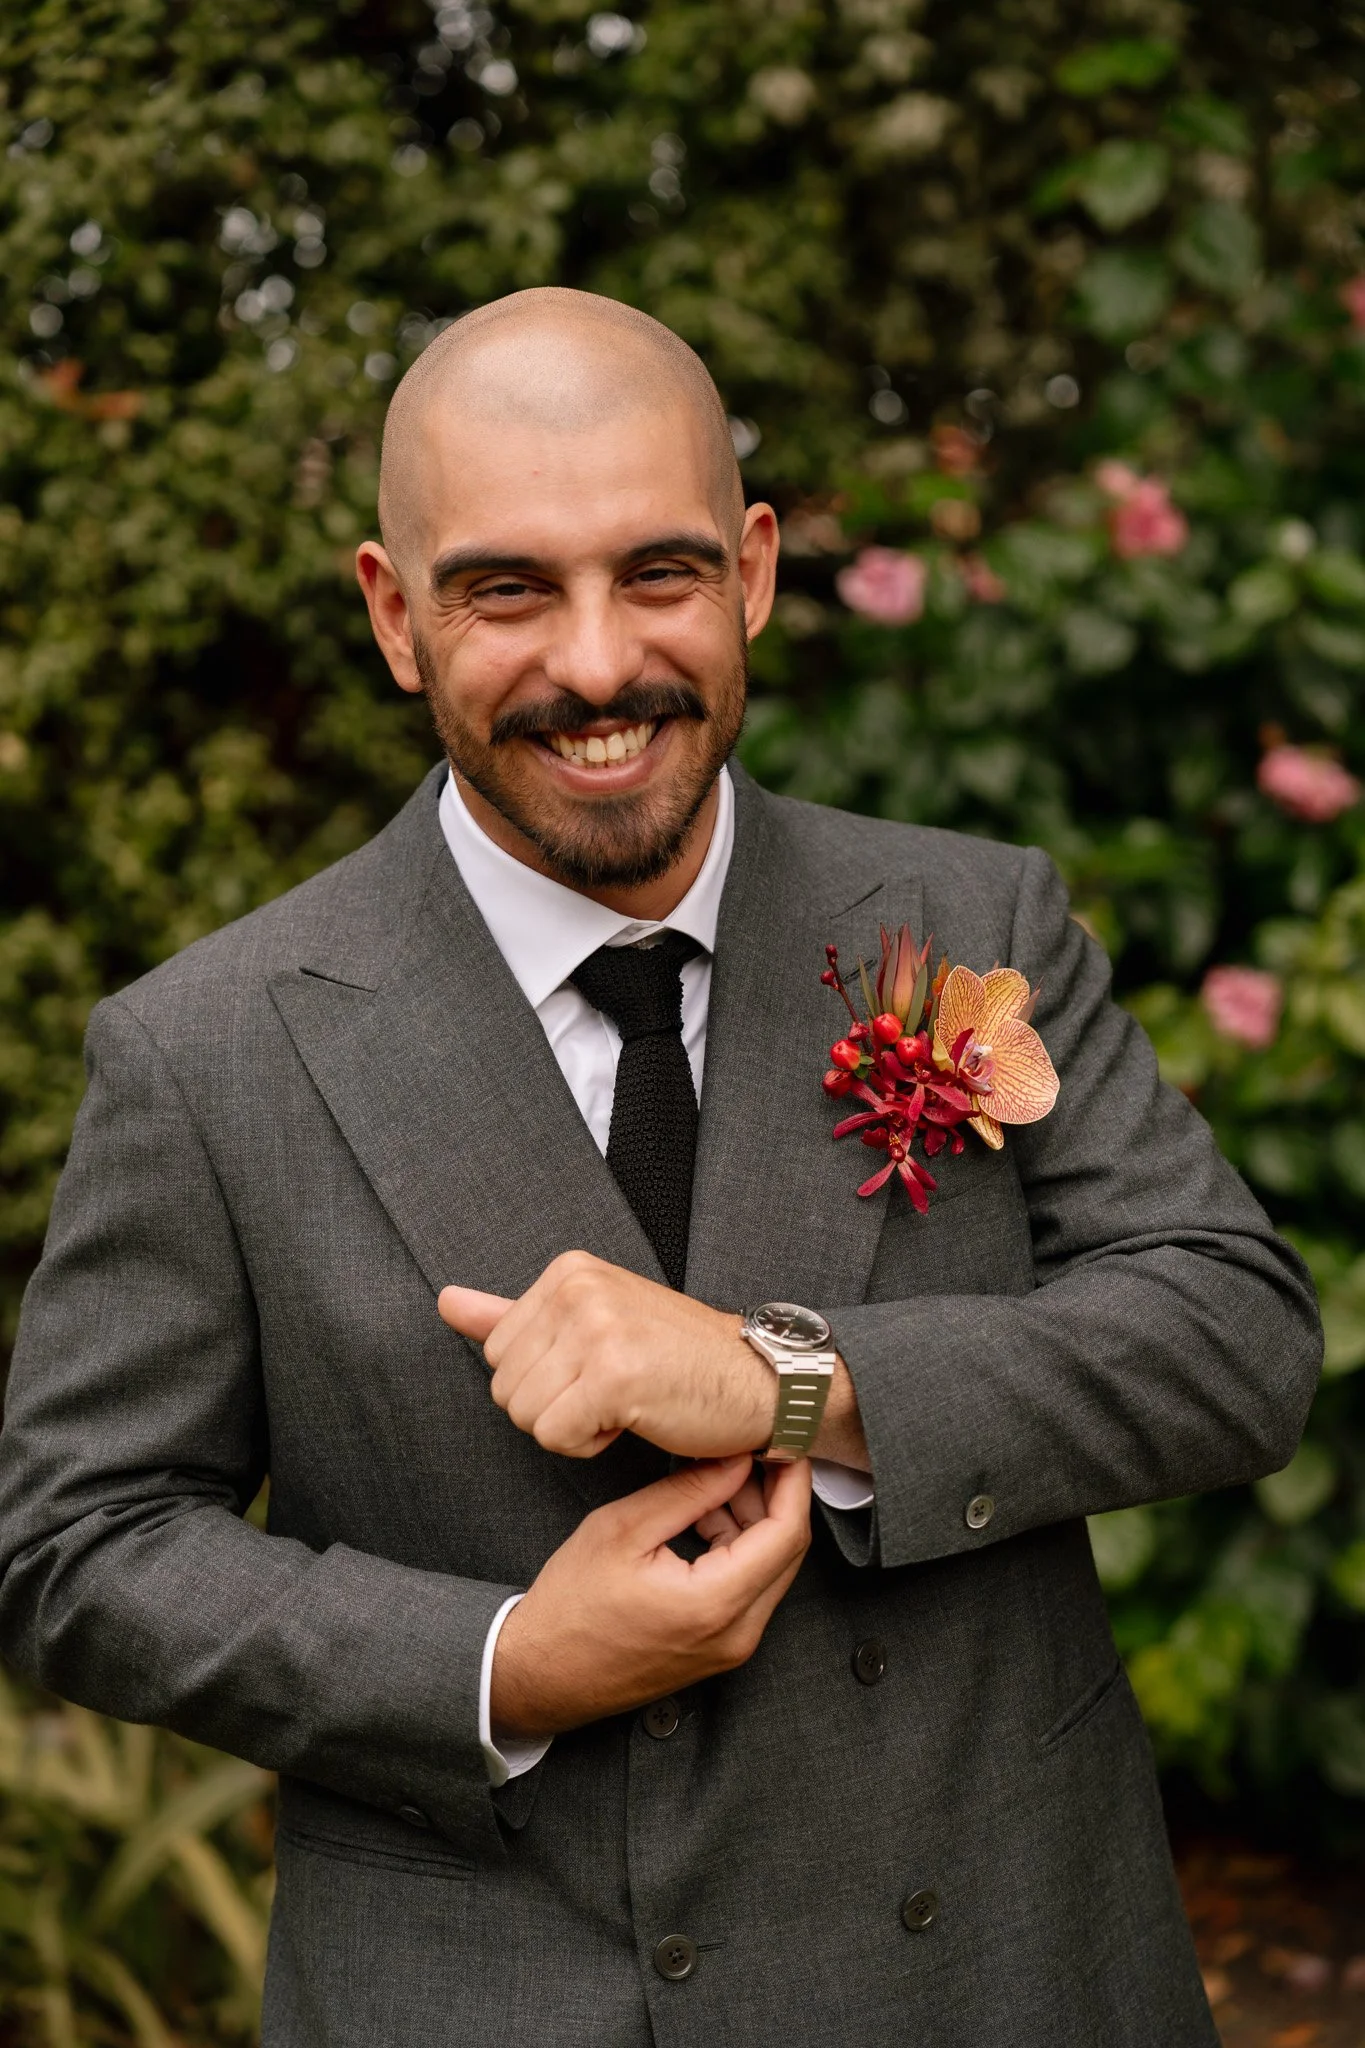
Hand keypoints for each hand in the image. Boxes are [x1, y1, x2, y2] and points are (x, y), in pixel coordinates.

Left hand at [438, 1251, 775, 1459]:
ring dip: (572, 1430)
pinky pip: (555, 1437)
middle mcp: (578, 1289)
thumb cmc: (676, 1359)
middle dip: (553, 1408)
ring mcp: (597, 1328)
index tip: (598, 1369)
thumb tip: (445, 1301)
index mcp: (568, 1271)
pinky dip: (589, 1446)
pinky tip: (632, 1421)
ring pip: (525, 1416)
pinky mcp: (614, 1374)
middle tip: (614, 1390)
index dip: (544, 1381)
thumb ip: (510, 1315)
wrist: (756, 1381)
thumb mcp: (589, 1322)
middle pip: (504, 1387)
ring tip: (624, 1403)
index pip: (497, 1352)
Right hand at [489, 1453, 811, 1738]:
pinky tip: (705, 1519)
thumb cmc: (570, 1606)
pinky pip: (750, 1590)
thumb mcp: (622, 1530)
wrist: (541, 1674)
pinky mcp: (720, 1649)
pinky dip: (739, 1549)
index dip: (792, 1481)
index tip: (784, 1443)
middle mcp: (736, 1634)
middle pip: (787, 1551)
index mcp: (715, 1604)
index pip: (786, 1533)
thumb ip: (688, 1491)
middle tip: (747, 1453)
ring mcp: (731, 1647)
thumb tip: (737, 1459)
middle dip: (774, 1496)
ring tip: (714, 1483)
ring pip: (771, 1569)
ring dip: (754, 1521)